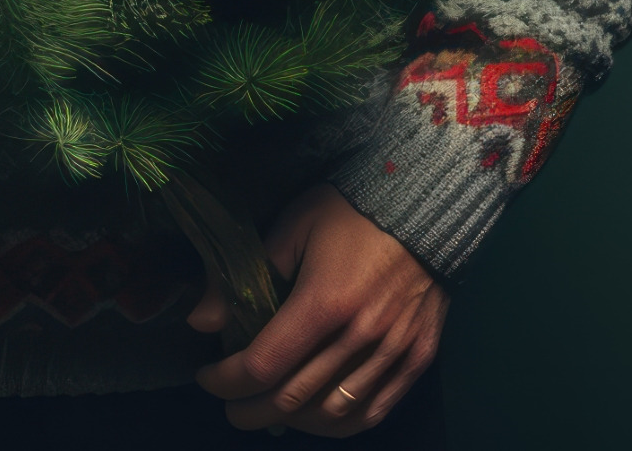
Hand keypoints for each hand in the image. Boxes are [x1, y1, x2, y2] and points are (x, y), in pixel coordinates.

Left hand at [188, 183, 446, 435]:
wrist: (430, 204)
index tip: (208, 376)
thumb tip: (201, 319)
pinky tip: (316, 418)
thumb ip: (247, 275)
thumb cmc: (354, 211)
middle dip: (248, 410)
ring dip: (291, 422)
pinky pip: (374, 412)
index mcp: (325, 301)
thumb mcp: (294, 225)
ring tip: (267, 412)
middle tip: (230, 405)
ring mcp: (393, 351)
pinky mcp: (418, 358)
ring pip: (332, 414)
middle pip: (292, 398)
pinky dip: (339, 425)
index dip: (225, 380)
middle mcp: (360, 335)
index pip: (262, 365)